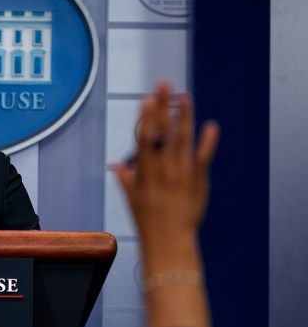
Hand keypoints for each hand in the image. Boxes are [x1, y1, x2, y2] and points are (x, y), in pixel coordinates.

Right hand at [114, 82, 218, 242]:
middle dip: (163, 107)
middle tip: (164, 85)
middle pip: (163, 132)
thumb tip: (116, 164)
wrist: (169, 240)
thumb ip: (125, 177)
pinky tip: (210, 125)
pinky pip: (203, 157)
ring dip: (184, 117)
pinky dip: (207, 141)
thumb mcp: (131, 198)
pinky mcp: (198, 181)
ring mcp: (182, 174)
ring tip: (185, 97)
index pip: (144, 138)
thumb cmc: (147, 220)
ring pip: (182, 139)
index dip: (146, 117)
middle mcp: (163, 169)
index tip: (147, 98)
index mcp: (145, 172)